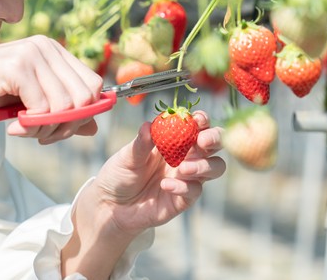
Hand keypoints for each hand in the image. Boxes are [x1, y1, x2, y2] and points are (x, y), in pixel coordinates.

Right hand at [0, 35, 102, 143]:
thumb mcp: (30, 101)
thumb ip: (62, 111)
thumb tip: (94, 127)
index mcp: (53, 49)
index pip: (93, 84)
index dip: (84, 113)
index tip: (60, 130)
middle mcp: (46, 46)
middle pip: (85, 96)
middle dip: (67, 125)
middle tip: (43, 136)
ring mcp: (33, 54)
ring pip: (66, 105)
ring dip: (47, 129)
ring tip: (25, 131)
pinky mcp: (18, 68)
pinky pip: (43, 108)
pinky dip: (30, 126)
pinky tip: (13, 127)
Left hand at [60, 111, 223, 277]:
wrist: (111, 206)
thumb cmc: (120, 175)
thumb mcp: (127, 156)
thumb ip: (141, 143)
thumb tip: (149, 125)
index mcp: (173, 140)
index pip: (195, 125)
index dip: (201, 120)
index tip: (197, 119)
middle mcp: (185, 157)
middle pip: (214, 144)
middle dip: (214, 139)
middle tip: (202, 141)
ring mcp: (186, 178)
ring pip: (214, 167)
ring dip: (203, 165)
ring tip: (182, 168)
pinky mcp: (183, 199)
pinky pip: (195, 190)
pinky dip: (183, 187)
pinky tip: (165, 185)